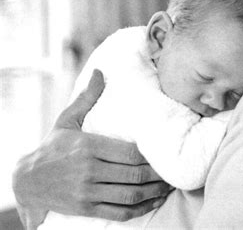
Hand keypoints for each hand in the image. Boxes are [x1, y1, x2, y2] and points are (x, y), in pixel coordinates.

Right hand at [12, 70, 171, 228]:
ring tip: (169, 187)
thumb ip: (87, 97)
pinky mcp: (85, 209)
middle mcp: (89, 170)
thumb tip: (99, 71)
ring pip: (130, 195)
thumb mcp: (67, 120)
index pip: (130, 153)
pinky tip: (153, 202)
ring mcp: (87, 192)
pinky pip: (119, 212)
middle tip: (174, 171)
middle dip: (158, 174)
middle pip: (134, 174)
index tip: (166, 152)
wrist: (26, 180)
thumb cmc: (53, 146)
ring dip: (154, 192)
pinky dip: (139, 209)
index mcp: (88, 146)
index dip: (152, 156)